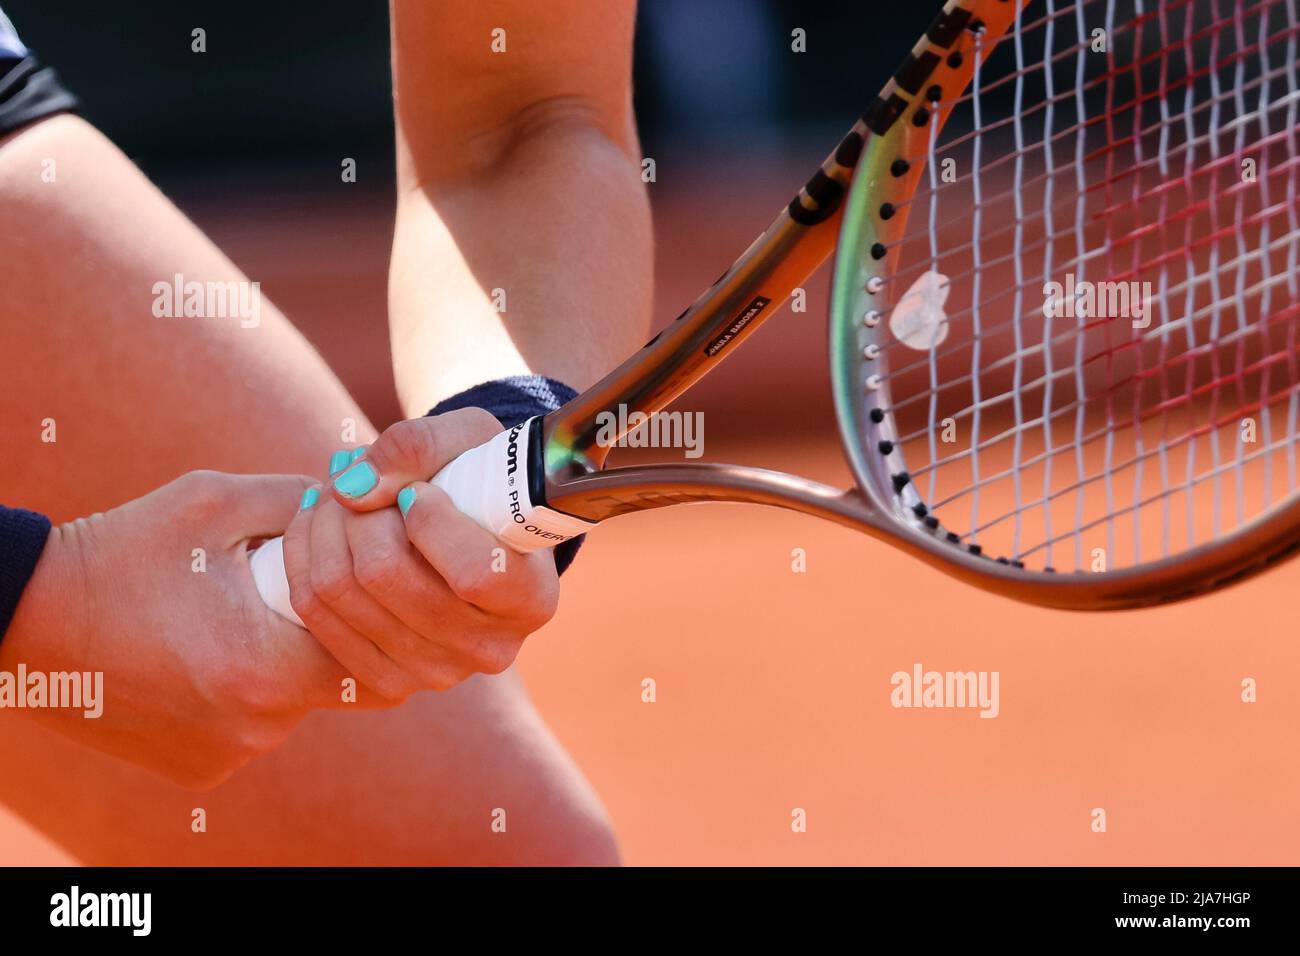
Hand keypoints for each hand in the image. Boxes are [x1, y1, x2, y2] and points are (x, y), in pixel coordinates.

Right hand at [1, 471, 358, 788]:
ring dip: (288, 659)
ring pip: (298, 703)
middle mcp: (256, 727)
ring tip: (239, 616)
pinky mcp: (202, 770)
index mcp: (267, 667)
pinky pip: (255, 725)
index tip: (353, 569)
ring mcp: (230, 755)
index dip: (376, 601)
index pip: (378, 647)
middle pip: (341, 678)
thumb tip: (365, 505)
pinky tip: (208, 651)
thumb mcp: (215, 503)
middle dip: (337, 632)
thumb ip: (303, 502)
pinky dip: (248, 689)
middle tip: (298, 590)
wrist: (21, 620)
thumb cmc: (122, 550)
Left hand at [281, 408, 559, 698]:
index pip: (473, 573)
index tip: (417, 491)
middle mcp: (491, 648)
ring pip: (342, 590)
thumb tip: (352, 489)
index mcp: (531, 598)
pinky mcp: (386, 681)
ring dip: (323, 526)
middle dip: (357, 511)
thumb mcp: (469, 441)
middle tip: (352, 475)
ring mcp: (437, 672)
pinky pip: (316, 614)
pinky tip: (313, 524)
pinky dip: (303, 558)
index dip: (431, 523)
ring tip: (333, 491)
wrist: (471, 529)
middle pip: (388, 576)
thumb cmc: (481, 479)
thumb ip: (418, 448)